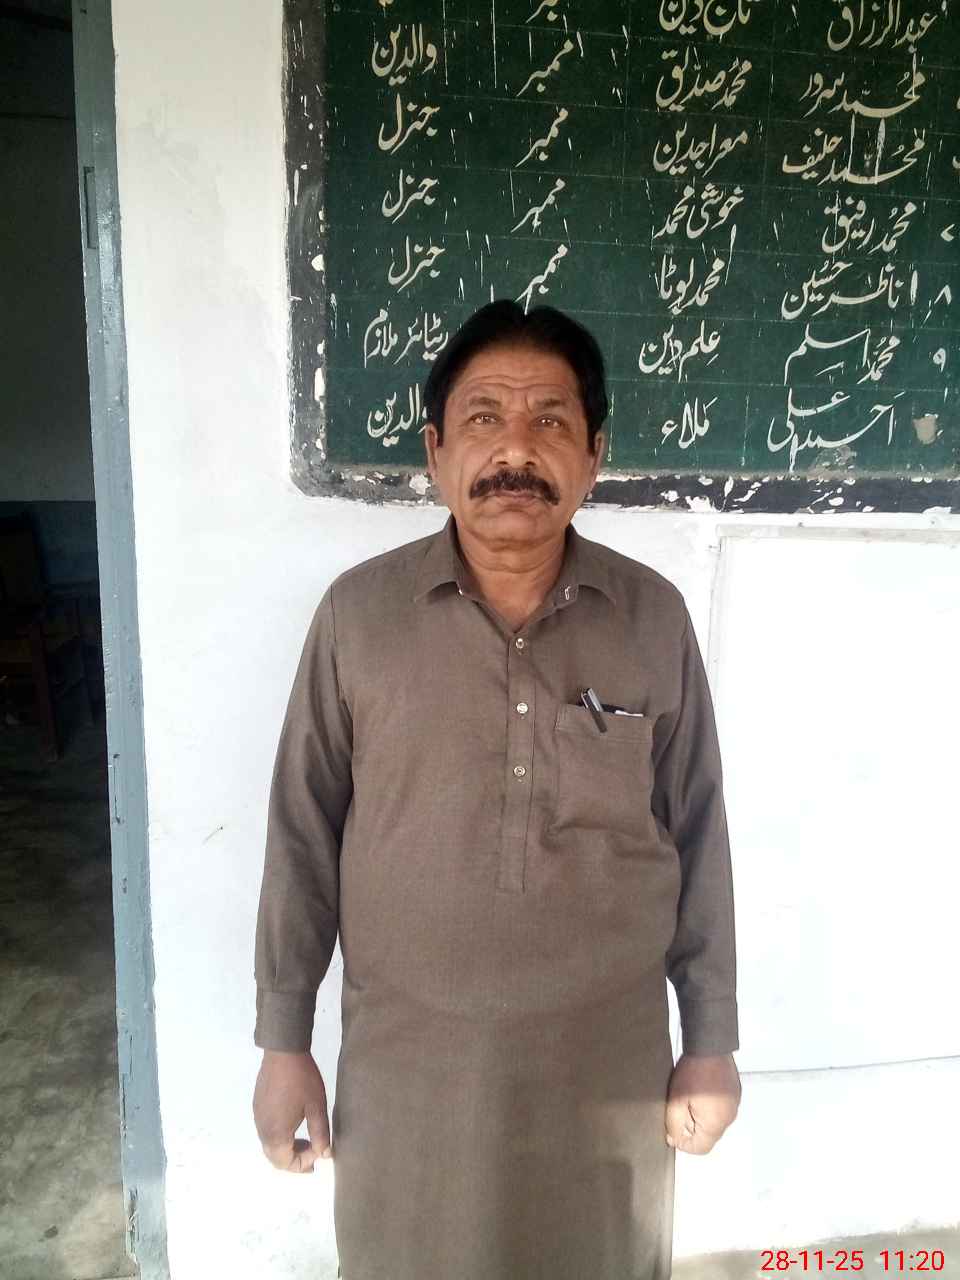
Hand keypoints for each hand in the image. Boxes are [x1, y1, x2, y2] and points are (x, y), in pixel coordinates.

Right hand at [253, 1049, 332, 1171]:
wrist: (283, 1052)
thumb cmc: (302, 1080)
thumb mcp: (317, 1108)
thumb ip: (321, 1134)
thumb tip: (325, 1155)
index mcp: (276, 1134)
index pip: (286, 1163)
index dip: (303, 1165)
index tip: (320, 1154)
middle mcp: (263, 1129)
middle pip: (275, 1157)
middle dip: (294, 1160)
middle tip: (313, 1154)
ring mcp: (258, 1117)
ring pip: (269, 1145)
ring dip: (287, 1148)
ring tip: (306, 1140)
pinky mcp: (258, 1106)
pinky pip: (267, 1130)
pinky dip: (280, 1136)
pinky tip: (294, 1125)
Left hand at [664, 1052, 739, 1154]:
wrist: (710, 1045)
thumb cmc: (693, 1071)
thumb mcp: (676, 1101)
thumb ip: (674, 1125)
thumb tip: (675, 1139)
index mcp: (716, 1123)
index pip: (700, 1148)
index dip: (684, 1143)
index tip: (673, 1131)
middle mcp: (729, 1117)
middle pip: (708, 1136)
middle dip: (692, 1128)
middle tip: (680, 1109)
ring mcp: (734, 1105)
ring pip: (715, 1122)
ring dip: (701, 1117)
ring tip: (690, 1097)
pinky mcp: (735, 1093)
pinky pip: (721, 1108)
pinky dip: (710, 1106)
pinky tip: (700, 1090)